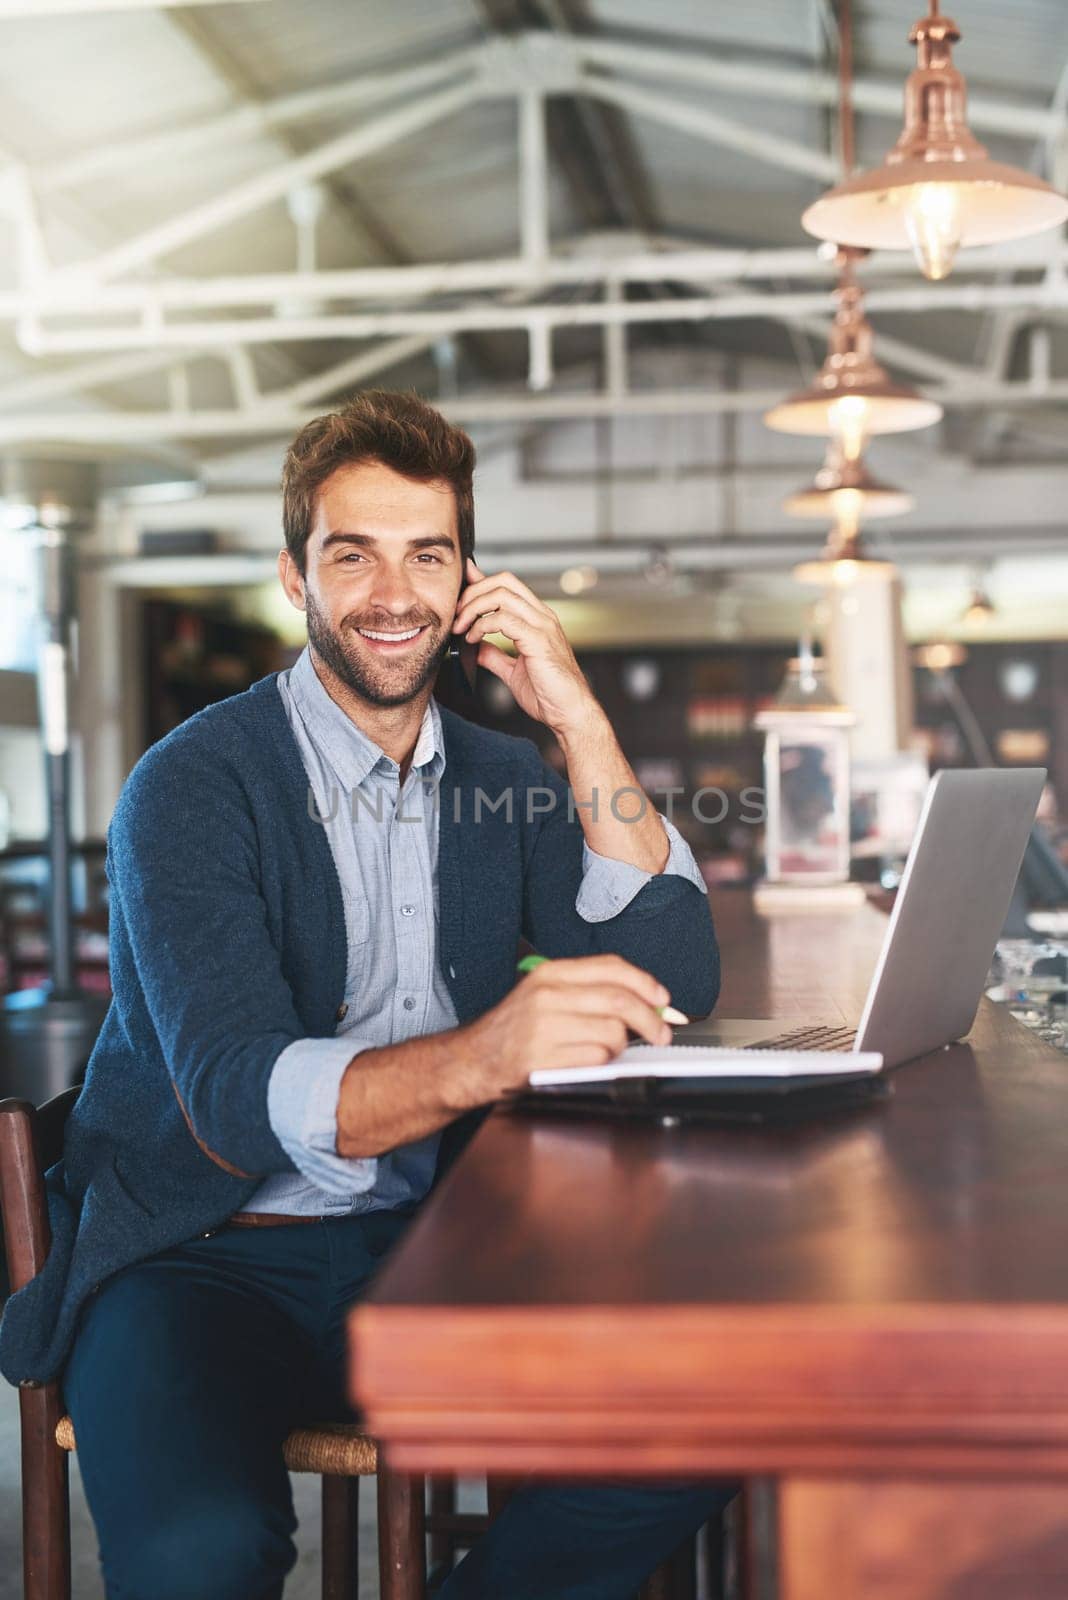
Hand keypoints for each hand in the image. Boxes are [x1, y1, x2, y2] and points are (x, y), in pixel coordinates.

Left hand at [452, 557, 600, 737]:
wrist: (569, 713)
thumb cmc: (549, 695)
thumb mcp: (513, 671)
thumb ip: (495, 655)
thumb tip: (475, 647)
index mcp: (538, 619)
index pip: (508, 585)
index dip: (480, 582)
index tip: (459, 590)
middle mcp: (541, 616)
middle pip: (503, 581)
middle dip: (473, 592)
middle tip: (455, 615)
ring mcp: (542, 626)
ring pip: (501, 595)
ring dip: (473, 608)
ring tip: (460, 627)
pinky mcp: (538, 640)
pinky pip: (503, 619)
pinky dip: (482, 625)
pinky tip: (473, 640)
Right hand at [454, 953, 674, 1102]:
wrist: (474, 1059)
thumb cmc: (515, 1028)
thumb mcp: (545, 994)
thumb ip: (590, 991)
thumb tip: (648, 1001)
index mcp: (550, 972)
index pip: (612, 967)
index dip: (646, 983)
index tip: (663, 1000)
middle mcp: (547, 994)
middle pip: (620, 1000)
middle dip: (650, 1020)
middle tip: (662, 1033)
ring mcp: (545, 1026)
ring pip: (613, 1032)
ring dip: (621, 1046)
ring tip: (608, 1049)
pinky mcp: (545, 1057)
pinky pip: (597, 1058)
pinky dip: (604, 1062)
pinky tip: (591, 1061)